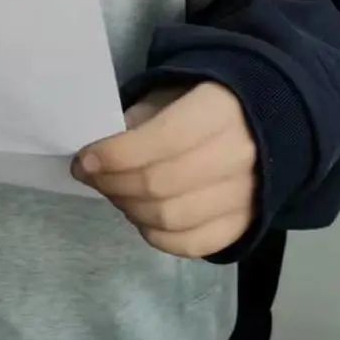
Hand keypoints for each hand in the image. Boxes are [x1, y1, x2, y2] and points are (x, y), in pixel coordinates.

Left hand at [73, 83, 257, 258]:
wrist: (255, 121)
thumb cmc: (201, 101)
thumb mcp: (168, 94)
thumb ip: (136, 122)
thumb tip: (97, 160)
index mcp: (220, 110)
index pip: (162, 140)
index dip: (117, 154)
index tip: (85, 158)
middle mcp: (238, 154)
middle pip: (161, 184)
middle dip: (114, 183)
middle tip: (92, 176)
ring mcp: (246, 194)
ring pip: (172, 218)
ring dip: (130, 210)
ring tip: (115, 193)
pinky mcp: (244, 223)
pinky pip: (192, 244)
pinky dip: (157, 236)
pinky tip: (141, 217)